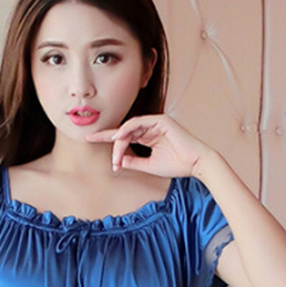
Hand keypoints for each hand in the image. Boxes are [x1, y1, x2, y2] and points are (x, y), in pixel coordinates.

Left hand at [85, 113, 212, 178]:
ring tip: (115, 156)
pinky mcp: (160, 120)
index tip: (90, 140)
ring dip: (119, 142)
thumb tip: (118, 161)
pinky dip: (127, 130)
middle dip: (106, 137)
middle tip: (89, 139)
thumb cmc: (177, 165)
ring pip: (129, 128)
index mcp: (148, 136)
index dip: (107, 139)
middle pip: (123, 131)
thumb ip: (134, 161)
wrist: (196, 164)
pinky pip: (138, 123)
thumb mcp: (149, 166)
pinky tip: (119, 139)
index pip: (124, 136)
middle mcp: (150, 127)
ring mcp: (155, 122)